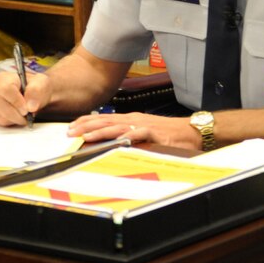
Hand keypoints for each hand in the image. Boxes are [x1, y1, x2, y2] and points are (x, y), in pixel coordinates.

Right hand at [0, 71, 50, 126]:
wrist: (32, 95)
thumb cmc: (35, 88)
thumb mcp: (41, 84)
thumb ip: (37, 91)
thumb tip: (30, 106)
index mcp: (4, 77)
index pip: (5, 90)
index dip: (16, 102)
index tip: (26, 110)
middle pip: (0, 105)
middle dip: (16, 114)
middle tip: (27, 115)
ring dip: (13, 119)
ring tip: (21, 114)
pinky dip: (7, 122)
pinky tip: (13, 116)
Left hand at [67, 112, 198, 151]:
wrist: (193, 131)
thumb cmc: (170, 134)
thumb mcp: (145, 135)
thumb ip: (129, 138)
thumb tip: (111, 143)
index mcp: (131, 119)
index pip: (104, 119)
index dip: (87, 122)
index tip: (72, 127)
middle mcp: (135, 120)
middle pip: (106, 121)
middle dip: (86, 126)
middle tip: (70, 131)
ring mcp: (144, 125)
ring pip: (117, 126)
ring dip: (100, 131)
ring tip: (85, 135)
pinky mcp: (155, 133)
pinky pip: (138, 134)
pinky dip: (127, 137)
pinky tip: (117, 140)